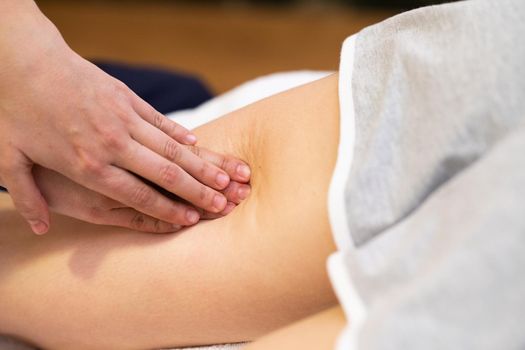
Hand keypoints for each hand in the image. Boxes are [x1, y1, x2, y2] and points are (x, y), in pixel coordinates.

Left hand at [0, 2, 250, 233]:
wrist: (20, 58)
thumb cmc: (12, 110)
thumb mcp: (8, 158)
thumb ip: (26, 197)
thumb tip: (39, 228)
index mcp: (87, 165)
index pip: (138, 195)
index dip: (168, 209)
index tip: (192, 219)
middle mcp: (113, 144)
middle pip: (165, 173)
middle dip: (198, 191)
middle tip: (224, 203)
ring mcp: (123, 118)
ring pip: (171, 147)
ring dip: (200, 165)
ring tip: (224, 178)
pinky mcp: (126, 98)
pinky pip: (161, 121)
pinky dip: (181, 135)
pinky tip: (199, 144)